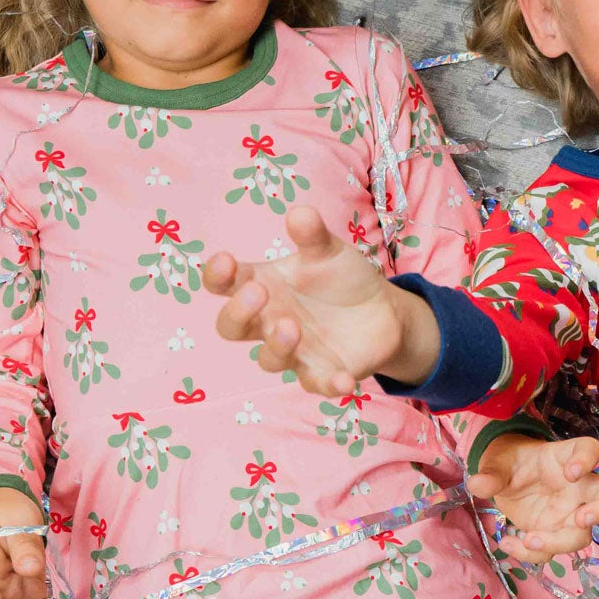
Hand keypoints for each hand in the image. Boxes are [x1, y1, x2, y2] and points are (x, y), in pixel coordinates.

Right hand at [203, 206, 439, 394]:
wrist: (381, 311)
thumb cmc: (340, 277)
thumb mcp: (329, 251)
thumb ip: (313, 235)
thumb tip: (300, 213)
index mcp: (261, 286)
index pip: (224, 284)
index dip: (217, 276)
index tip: (226, 261)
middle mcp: (268, 322)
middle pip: (231, 327)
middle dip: (238, 313)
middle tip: (259, 292)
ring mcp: (293, 351)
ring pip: (268, 360)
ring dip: (277, 346)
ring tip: (291, 326)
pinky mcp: (321, 373)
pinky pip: (318, 384)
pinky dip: (329, 384)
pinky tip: (344, 380)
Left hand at [467, 435, 598, 563]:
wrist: (503, 479)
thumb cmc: (509, 462)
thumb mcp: (496, 463)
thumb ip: (490, 474)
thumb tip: (476, 484)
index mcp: (564, 458)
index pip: (589, 450)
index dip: (587, 460)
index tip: (571, 473)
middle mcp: (576, 487)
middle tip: (580, 519)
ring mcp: (568, 513)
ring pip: (582, 535)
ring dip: (559, 543)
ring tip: (529, 540)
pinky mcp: (554, 533)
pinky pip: (552, 551)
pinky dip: (532, 555)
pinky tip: (509, 543)